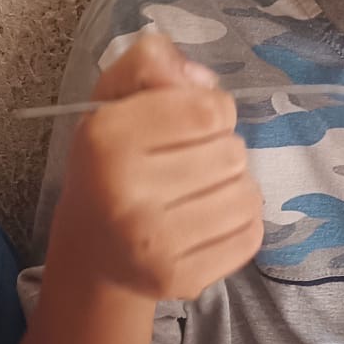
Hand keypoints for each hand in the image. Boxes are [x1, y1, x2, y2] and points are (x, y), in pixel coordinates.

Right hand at [51, 31, 263, 301]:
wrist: (93, 250)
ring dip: (234, 187)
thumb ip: (152, 64)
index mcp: (106, 140)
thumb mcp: (116, 98)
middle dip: (221, 151)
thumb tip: (202, 80)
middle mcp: (124, 195)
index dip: (211, 110)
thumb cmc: (111, 162)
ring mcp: (154, 245)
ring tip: (201, 193)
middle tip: (191, 164)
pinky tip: (209, 221)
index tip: (189, 124)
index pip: (209, 110)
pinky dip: (241, 223)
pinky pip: (250, 236)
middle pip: (232, 153)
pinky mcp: (181, 280)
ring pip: (247, 195)